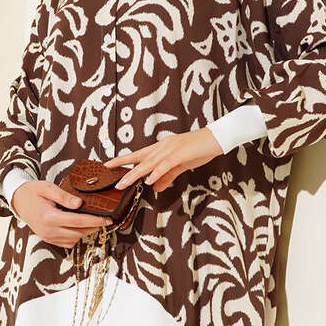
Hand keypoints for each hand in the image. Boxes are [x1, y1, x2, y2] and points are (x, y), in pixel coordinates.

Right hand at [11, 179, 113, 248]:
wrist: (18, 200)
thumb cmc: (33, 191)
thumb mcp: (48, 187)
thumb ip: (64, 196)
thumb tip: (80, 204)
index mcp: (49, 217)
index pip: (77, 222)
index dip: (95, 221)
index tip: (108, 219)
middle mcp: (48, 230)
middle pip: (78, 232)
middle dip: (93, 227)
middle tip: (105, 220)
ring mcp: (47, 237)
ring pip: (73, 239)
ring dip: (85, 232)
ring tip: (94, 222)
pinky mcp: (48, 239)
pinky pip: (66, 243)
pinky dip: (76, 236)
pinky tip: (80, 227)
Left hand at [104, 128, 222, 192]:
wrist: (216, 138)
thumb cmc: (199, 150)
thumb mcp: (180, 165)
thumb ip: (166, 176)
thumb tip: (154, 187)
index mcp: (161, 148)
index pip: (138, 155)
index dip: (123, 160)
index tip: (109, 165)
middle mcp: (163, 147)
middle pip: (139, 159)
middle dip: (124, 169)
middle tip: (112, 178)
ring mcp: (171, 149)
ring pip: (149, 163)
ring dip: (135, 174)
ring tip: (124, 184)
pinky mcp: (181, 154)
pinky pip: (166, 165)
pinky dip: (156, 173)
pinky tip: (149, 181)